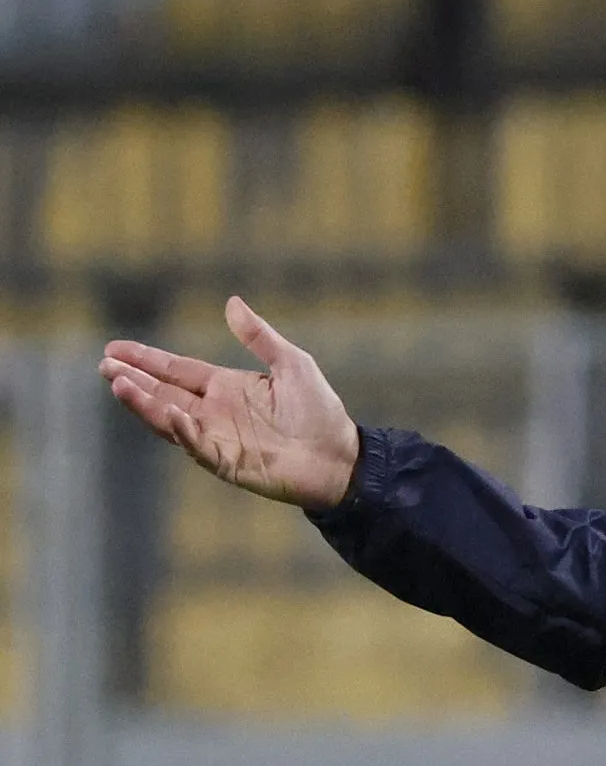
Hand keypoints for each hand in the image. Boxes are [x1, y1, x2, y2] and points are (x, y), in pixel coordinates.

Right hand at [99, 297, 359, 510]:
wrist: (340, 456)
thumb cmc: (319, 411)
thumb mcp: (291, 363)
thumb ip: (259, 337)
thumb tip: (232, 302)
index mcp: (226, 387)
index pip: (177, 370)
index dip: (147, 360)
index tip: (114, 349)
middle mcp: (214, 412)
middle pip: (164, 393)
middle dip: (134, 380)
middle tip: (105, 366)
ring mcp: (217, 438)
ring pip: (170, 419)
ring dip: (145, 404)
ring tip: (120, 385)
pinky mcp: (227, 462)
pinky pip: (199, 446)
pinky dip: (183, 431)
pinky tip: (169, 414)